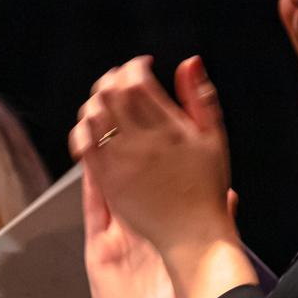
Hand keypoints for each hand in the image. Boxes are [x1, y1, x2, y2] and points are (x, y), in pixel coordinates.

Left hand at [68, 56, 234, 256]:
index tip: (142, 66)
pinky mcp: (108, 181)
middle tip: (122, 79)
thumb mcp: (213, 137)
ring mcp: (122, 162)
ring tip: (108, 100)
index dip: (135, 67)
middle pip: (111, 94)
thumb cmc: (207, 188)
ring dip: (97, 100)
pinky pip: (84, 145)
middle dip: (114, 78)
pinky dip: (84, 129)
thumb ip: (200, 97)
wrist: (193, 235)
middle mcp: (142, 142)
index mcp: (169, 128)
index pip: (137, 81)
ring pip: (93, 115)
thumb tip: (190, 62)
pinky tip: (95, 127)